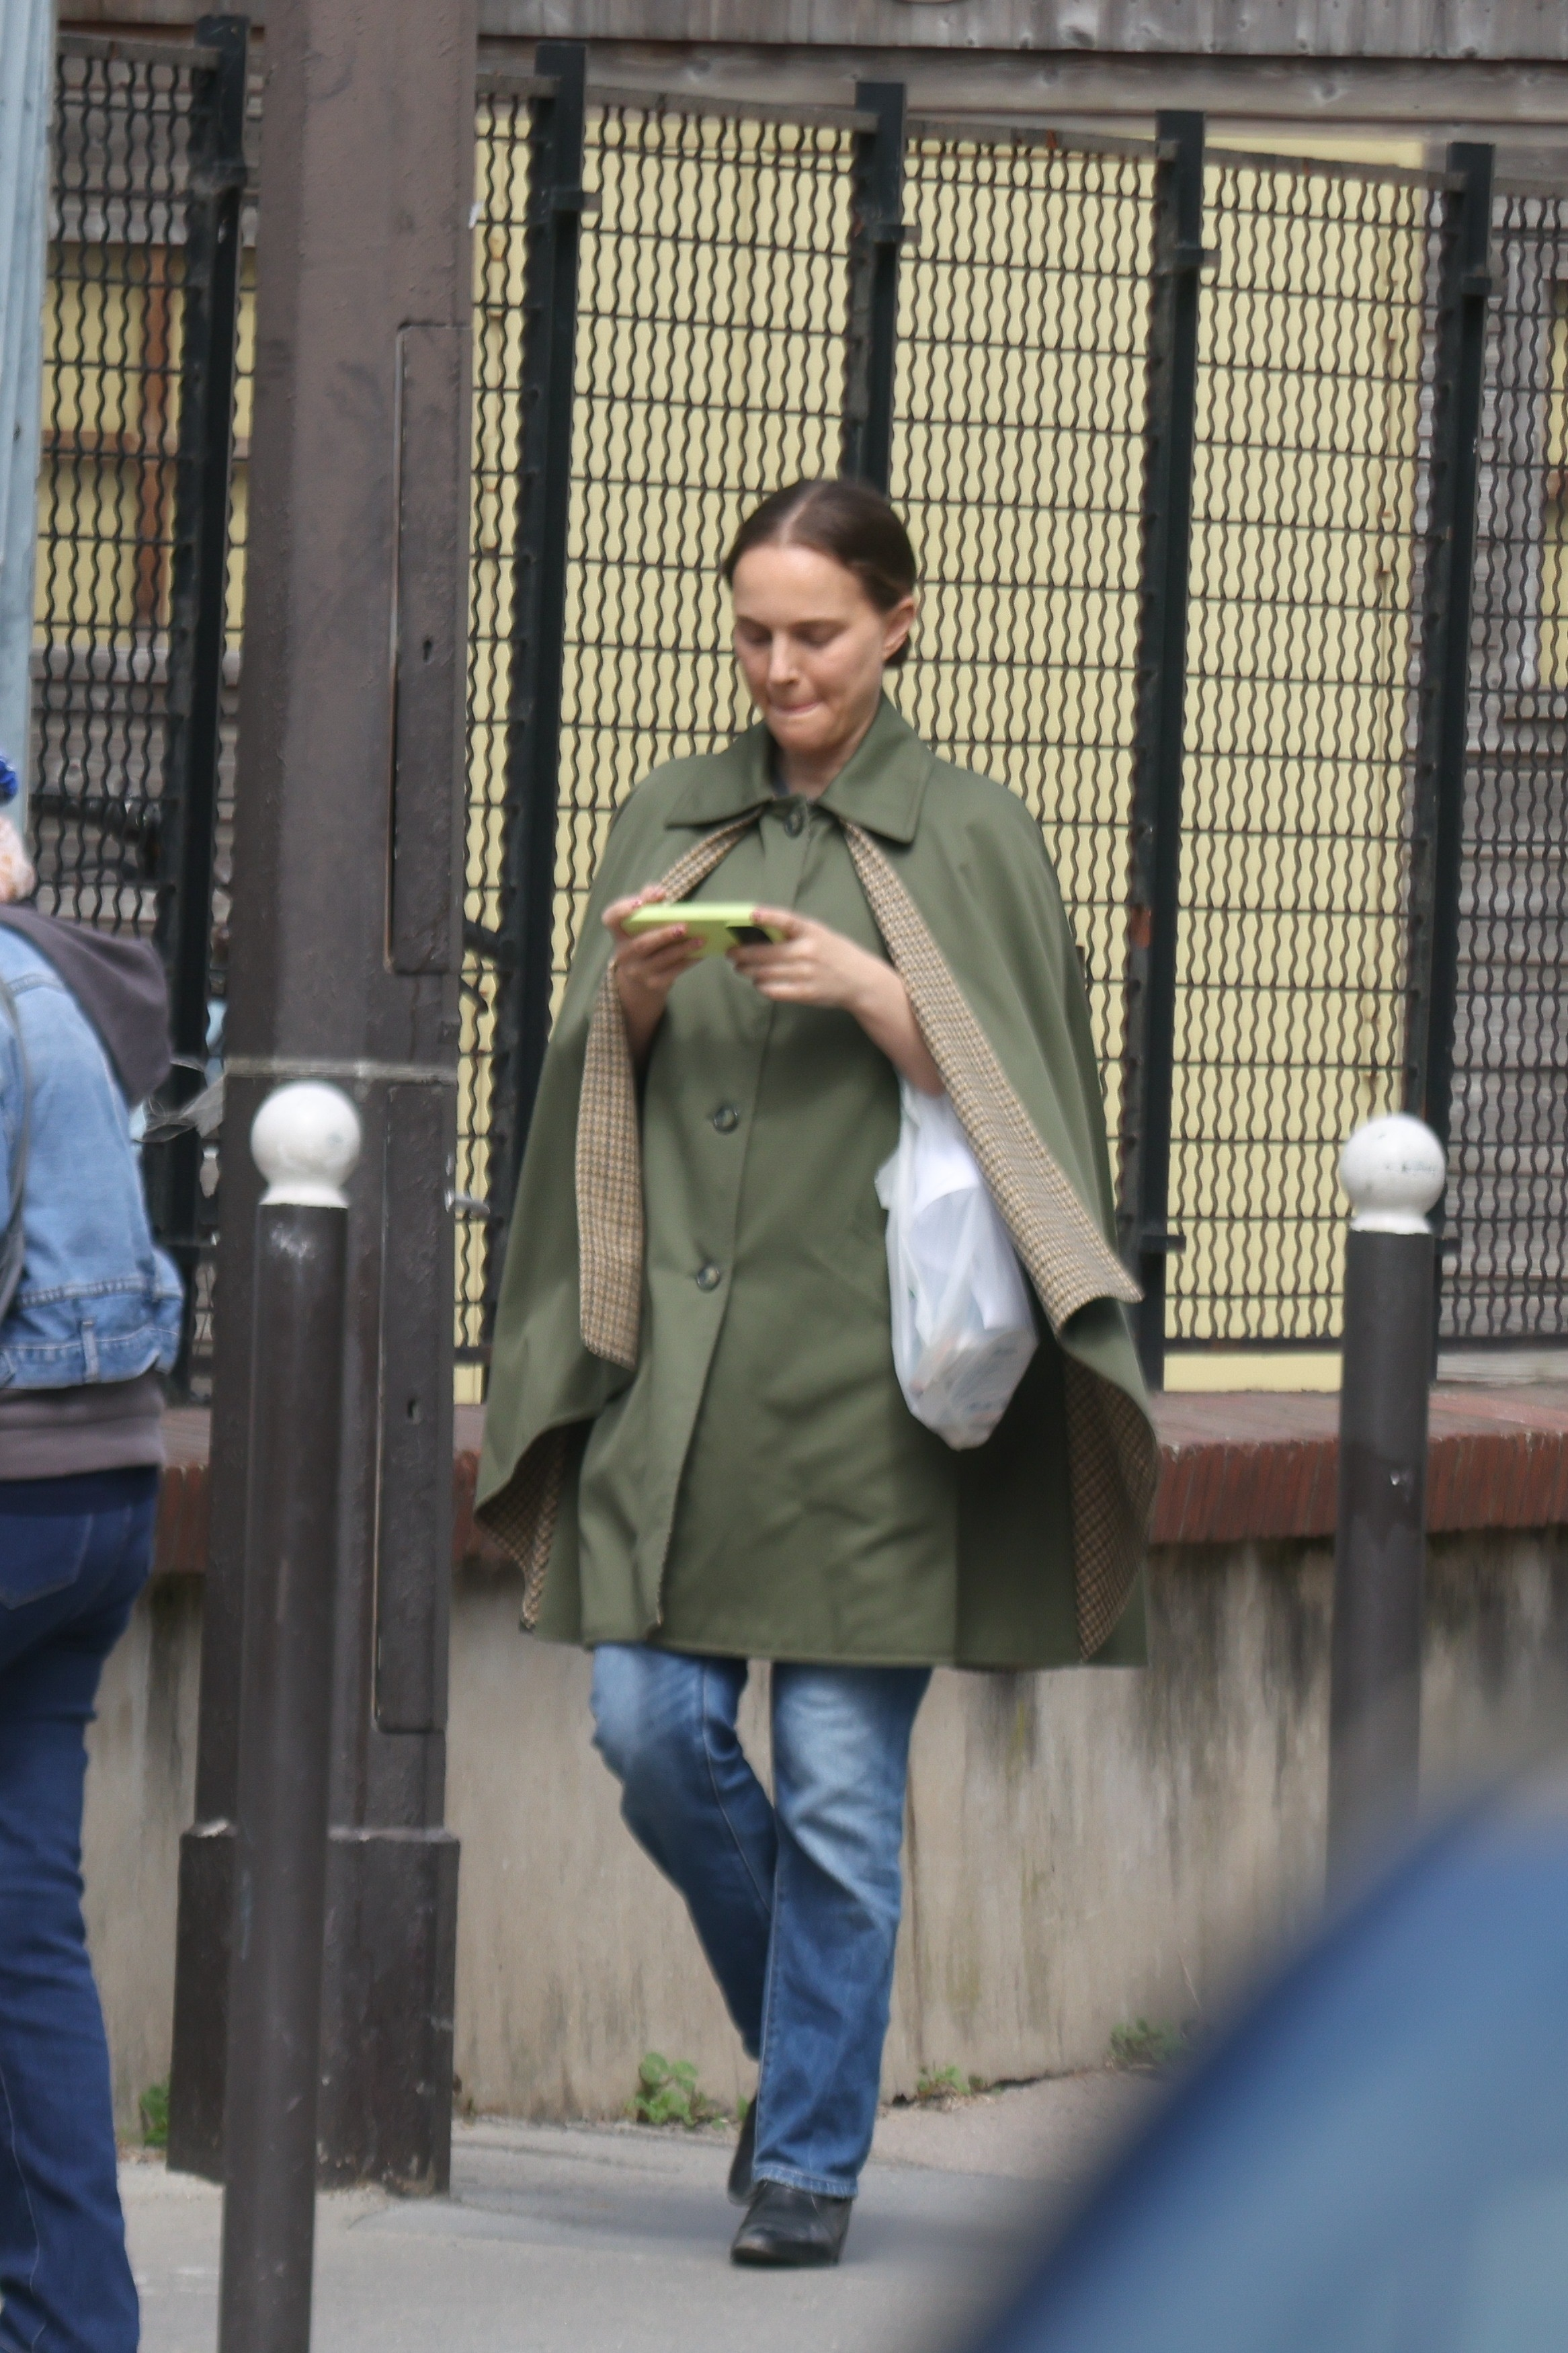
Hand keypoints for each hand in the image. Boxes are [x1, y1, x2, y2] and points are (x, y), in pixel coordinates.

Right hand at [603, 888, 701, 1069]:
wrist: (640, 977)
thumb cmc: (645, 937)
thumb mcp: (643, 920)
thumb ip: (649, 900)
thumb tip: (659, 893)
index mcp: (618, 932)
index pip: (611, 918)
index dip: (623, 910)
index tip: (640, 902)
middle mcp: (623, 953)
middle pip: (641, 944)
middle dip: (663, 935)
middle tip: (683, 927)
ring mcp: (637, 971)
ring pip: (660, 959)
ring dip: (682, 949)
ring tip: (700, 939)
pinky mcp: (652, 983)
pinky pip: (672, 972)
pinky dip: (687, 962)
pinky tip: (700, 954)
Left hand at [729, 908, 943, 1095]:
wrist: (860, 981)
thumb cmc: (834, 953)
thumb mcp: (819, 934)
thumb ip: (793, 932)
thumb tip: (755, 931)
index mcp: (812, 931)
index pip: (787, 920)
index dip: (767, 916)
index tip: (750, 914)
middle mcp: (808, 951)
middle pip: (764, 953)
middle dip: (741, 954)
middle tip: (731, 953)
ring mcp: (806, 974)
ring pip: (764, 973)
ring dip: (748, 971)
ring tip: (742, 968)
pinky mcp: (805, 993)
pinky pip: (772, 990)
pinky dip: (761, 986)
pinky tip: (759, 982)